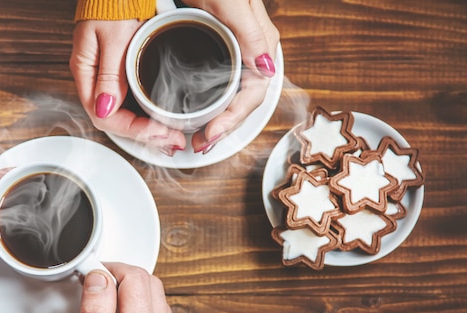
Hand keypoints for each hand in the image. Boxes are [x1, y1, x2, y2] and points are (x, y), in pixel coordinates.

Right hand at [67, 263, 181, 312]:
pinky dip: (142, 311)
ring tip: (107, 307)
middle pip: (152, 284)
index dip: (112, 268)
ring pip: (159, 300)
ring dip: (134, 293)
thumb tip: (99, 278)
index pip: (136, 278)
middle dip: (124, 277)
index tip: (92, 274)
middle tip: (98, 286)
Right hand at [71, 20, 186, 155]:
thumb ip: (109, 73)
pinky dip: (150, 115)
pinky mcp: (122, 71)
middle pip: (117, 122)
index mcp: (86, 72)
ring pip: (126, 115)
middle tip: (174, 142)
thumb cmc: (113, 0)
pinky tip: (164, 120)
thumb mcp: (113, 35)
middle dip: (146, 136)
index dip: (134, 130)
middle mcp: (96, 79)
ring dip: (150, 130)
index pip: (106, 117)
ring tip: (173, 137)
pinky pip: (133, 102)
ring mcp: (108, 76)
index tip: (160, 134)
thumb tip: (105, 108)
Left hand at [186, 0, 280, 152]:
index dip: (232, 120)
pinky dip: (212, 105)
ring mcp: (238, 53)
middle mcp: (253, 52)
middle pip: (243, 102)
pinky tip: (198, 114)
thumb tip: (268, 69)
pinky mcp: (221, 51)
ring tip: (199, 138)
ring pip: (234, 97)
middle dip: (224, 128)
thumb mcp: (233, 4)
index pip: (253, 95)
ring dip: (218, 121)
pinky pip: (222, 86)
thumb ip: (252, 34)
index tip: (210, 135)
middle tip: (200, 145)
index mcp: (261, 45)